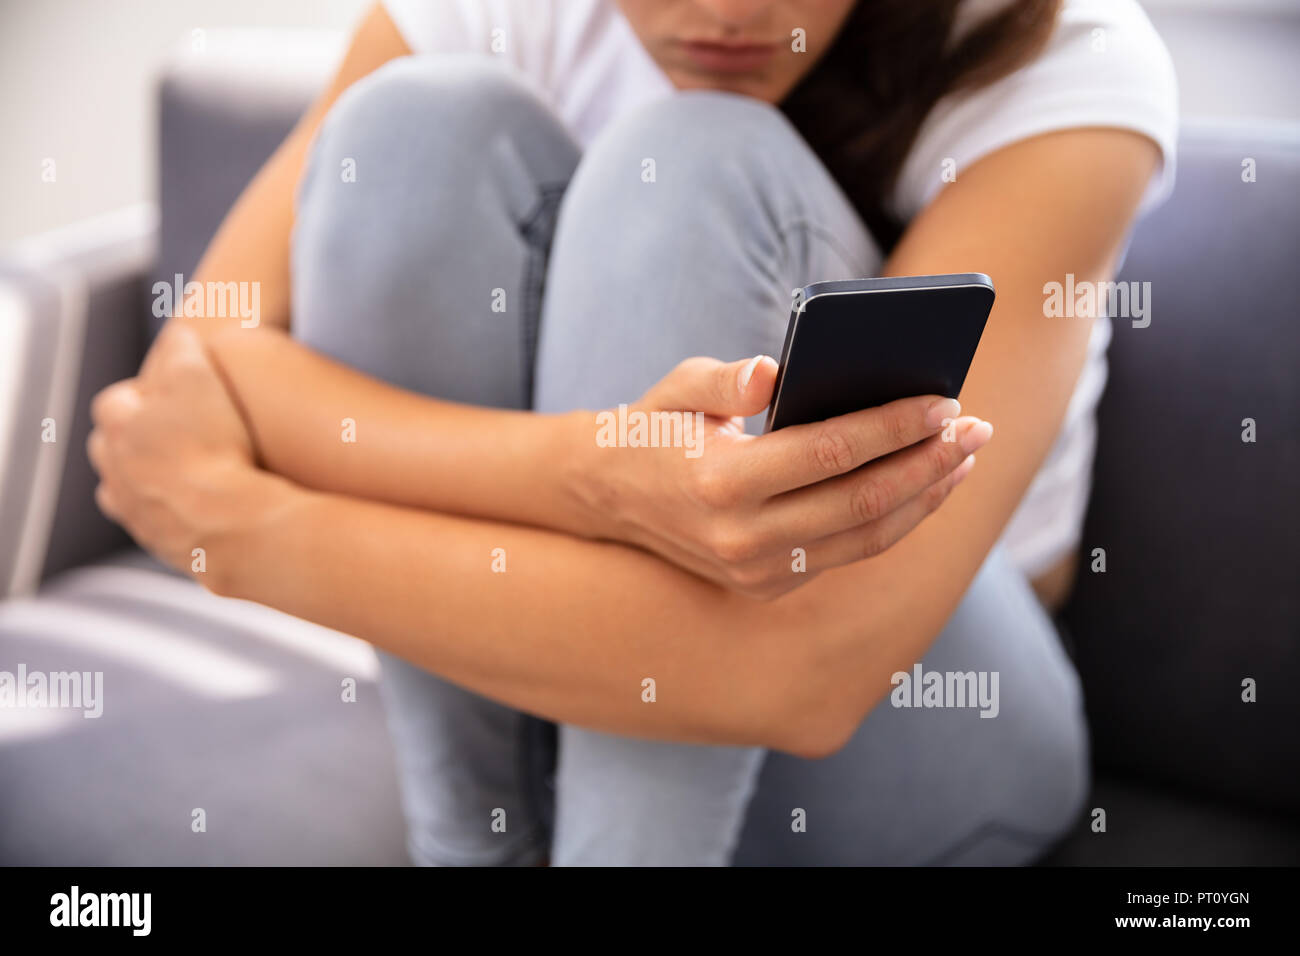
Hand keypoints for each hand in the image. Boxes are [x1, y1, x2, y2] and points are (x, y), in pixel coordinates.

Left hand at [87, 322, 268, 580]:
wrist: (230, 522)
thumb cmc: (215, 444)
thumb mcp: (199, 376)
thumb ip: (182, 349)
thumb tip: (177, 334)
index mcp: (119, 426)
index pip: (116, 402)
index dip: (143, 395)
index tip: (171, 395)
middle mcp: (115, 470)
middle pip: (110, 448)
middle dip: (133, 438)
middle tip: (175, 433)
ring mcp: (133, 511)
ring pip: (123, 489)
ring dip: (142, 478)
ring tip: (182, 472)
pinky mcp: (157, 543)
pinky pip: (150, 523)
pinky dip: (164, 510)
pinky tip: (196, 505)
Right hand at [580, 354, 992, 598]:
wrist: (607, 499)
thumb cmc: (653, 428)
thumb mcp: (676, 388)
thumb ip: (724, 379)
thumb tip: (770, 374)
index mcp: (720, 481)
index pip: (830, 452)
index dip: (894, 426)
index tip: (944, 400)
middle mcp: (741, 538)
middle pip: (864, 501)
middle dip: (930, 462)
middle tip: (976, 428)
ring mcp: (756, 571)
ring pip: (867, 538)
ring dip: (926, 498)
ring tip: (964, 458)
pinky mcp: (767, 585)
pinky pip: (850, 553)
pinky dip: (897, 520)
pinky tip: (925, 487)